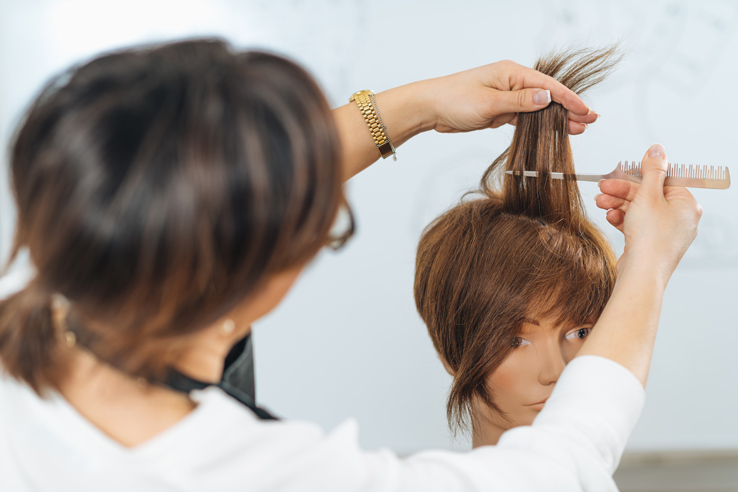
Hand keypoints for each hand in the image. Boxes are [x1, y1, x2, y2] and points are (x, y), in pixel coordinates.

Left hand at [424, 60, 597, 134]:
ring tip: (577, 129)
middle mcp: (512, 81)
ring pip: (537, 107)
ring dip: (556, 118)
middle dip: (569, 108)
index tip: (586, 111)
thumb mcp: (489, 102)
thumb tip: (548, 97)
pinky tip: (552, 131)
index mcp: (511, 73)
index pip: (548, 85)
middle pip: (547, 95)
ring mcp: (506, 95)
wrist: (430, 108)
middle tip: (590, 121)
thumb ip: (519, 101)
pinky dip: (539, 123)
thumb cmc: (454, 99)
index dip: (569, 99)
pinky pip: (524, 116)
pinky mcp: (499, 109)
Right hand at [594, 144, 702, 281]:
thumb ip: (652, 170)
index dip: (638, 176)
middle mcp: (679, 218)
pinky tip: (611, 217)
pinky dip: (623, 219)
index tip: (620, 172)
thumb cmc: (650, 239)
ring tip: (601, 202)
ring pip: (639, 210)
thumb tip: (657, 149)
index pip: (662, 180)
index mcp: (687, 205)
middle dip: (622, 191)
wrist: (641, 274)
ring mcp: (666, 233)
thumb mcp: (648, 195)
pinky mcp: (651, 244)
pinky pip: (637, 224)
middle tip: (603, 186)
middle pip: (648, 195)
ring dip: (618, 203)